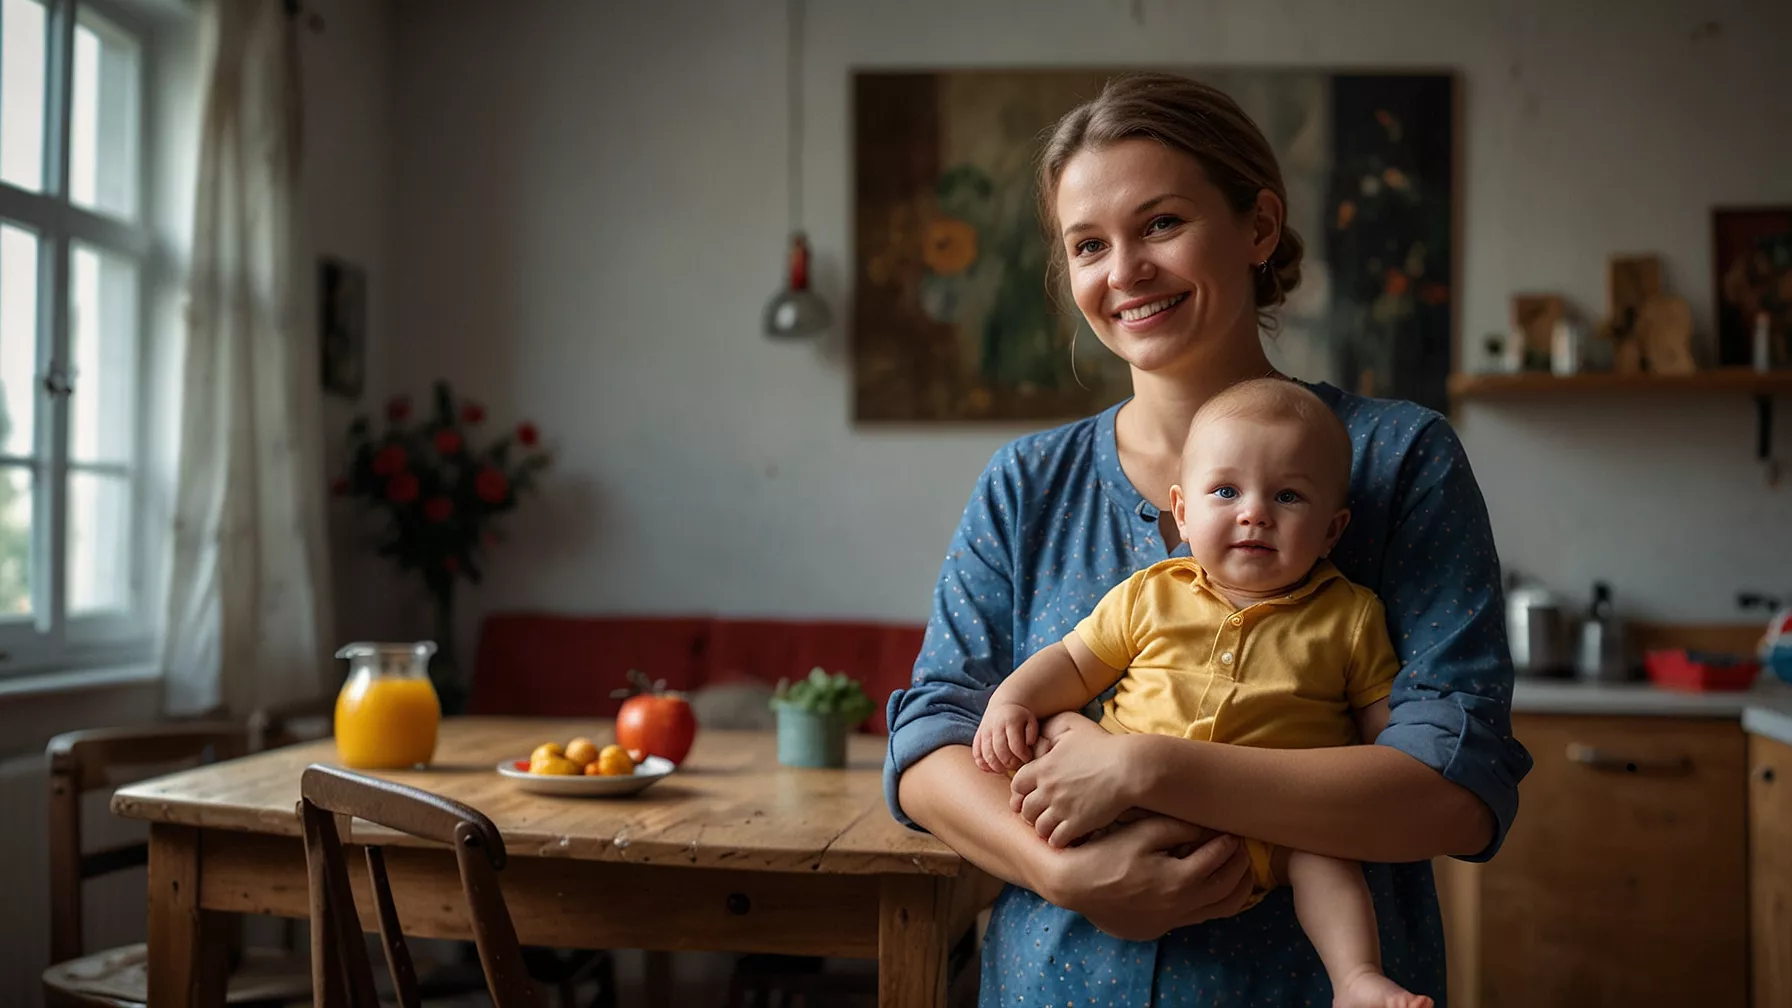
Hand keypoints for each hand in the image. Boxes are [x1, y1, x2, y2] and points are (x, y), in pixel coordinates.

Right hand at [973, 702, 1037, 774]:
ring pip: (987, 756)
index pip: (1016, 746)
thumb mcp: (1031, 720)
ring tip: (1006, 768)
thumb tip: (1028, 744)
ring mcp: (984, 733)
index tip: (1028, 758)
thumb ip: (1032, 732)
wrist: (1002, 707)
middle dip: (1011, 763)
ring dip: (997, 767)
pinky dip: (984, 765)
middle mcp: (995, 726)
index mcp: (1010, 722)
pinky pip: (977, 755)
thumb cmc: (1020, 718)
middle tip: (1017, 764)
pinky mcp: (977, 738)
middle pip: (1000, 753)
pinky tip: (994, 767)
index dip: (1023, 756)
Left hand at [1010, 715, 1139, 845]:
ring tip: (1054, 827)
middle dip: (1032, 813)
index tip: (1031, 795)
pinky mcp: (1076, 824)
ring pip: (1039, 827)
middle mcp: (1048, 789)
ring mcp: (1061, 808)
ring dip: (1045, 828)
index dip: (1022, 792)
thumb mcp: (1075, 728)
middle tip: (1042, 814)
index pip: (1016, 785)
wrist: (1128, 768)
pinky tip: (1067, 835)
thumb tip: (1043, 737)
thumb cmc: (1104, 746)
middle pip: (1025, 809)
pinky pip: (1056, 840)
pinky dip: (1058, 840)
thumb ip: (1054, 730)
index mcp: (1043, 768)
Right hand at [1034, 814, 1253, 940]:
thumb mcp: (1142, 832)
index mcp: (1178, 881)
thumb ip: (1179, 828)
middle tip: (1240, 847)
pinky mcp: (1158, 928)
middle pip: (1229, 890)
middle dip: (1240, 865)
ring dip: (1234, 890)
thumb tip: (1209, 828)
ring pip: (1219, 911)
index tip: (1232, 830)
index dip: (1230, 842)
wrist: (1070, 884)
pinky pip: (1196, 918)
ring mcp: (1169, 922)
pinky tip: (1203, 884)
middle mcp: (1179, 907)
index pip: (1219, 860)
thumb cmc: (1105, 852)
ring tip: (1235, 870)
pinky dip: (1209, 901)